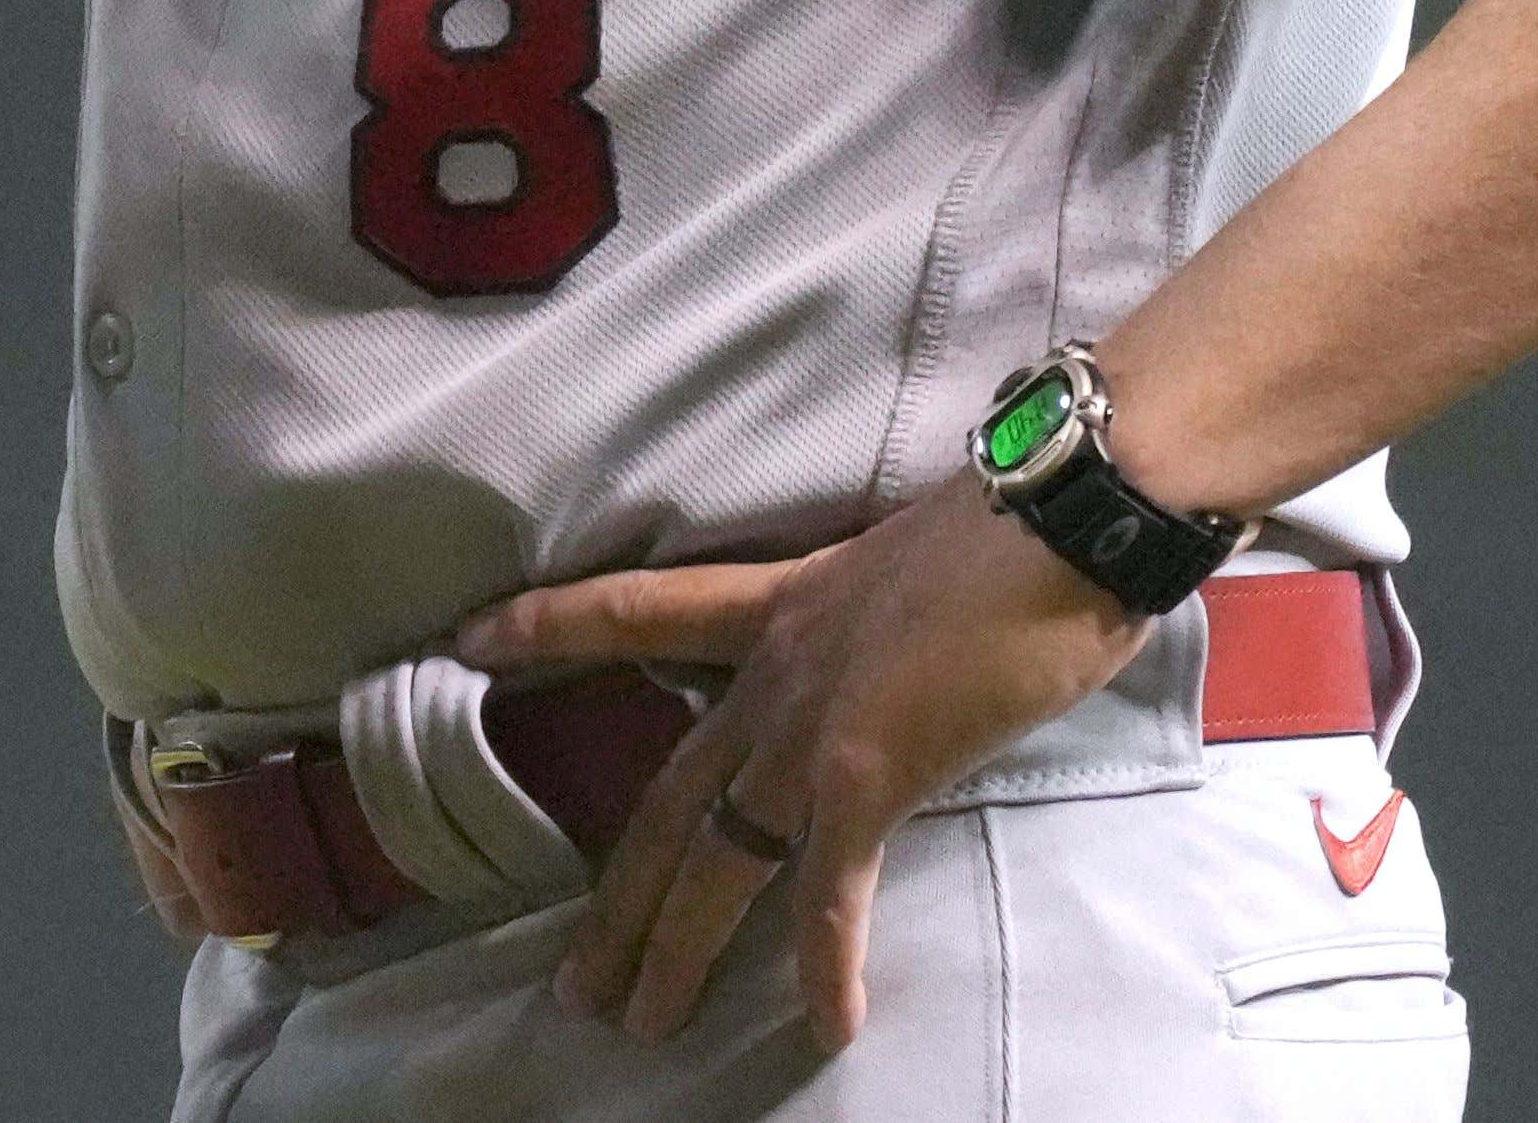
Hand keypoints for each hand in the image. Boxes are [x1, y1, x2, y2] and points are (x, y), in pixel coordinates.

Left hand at [462, 473, 1146, 1053]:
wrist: (1066, 512)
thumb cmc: (1018, 531)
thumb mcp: (912, 572)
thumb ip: (879, 630)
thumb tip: (897, 668)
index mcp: (781, 605)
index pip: (638, 610)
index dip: (552, 625)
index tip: (471, 638)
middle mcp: (775, 668)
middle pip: (667, 796)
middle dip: (617, 895)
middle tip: (576, 978)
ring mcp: (811, 722)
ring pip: (715, 856)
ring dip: (675, 946)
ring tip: (642, 1019)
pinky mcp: (868, 769)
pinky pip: (828, 887)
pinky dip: (824, 960)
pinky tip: (827, 1024)